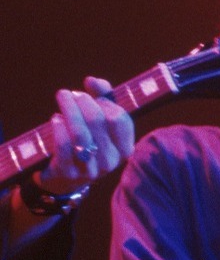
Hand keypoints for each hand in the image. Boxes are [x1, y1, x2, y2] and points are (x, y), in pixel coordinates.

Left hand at [36, 76, 134, 193]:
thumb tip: (92, 81)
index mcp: (124, 148)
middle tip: (71, 93)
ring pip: (80, 133)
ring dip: (69, 110)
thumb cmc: (87, 142)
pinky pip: (63, 145)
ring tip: (62, 98)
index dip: (105, 102)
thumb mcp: (100, 122)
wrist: (66, 178)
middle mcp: (111, 161)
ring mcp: (90, 169)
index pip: (120, 120)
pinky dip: (58, 128)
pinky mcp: (68, 173)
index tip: (91, 93)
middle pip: (98, 122)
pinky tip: (55, 119)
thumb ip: (103, 98)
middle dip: (83, 102)